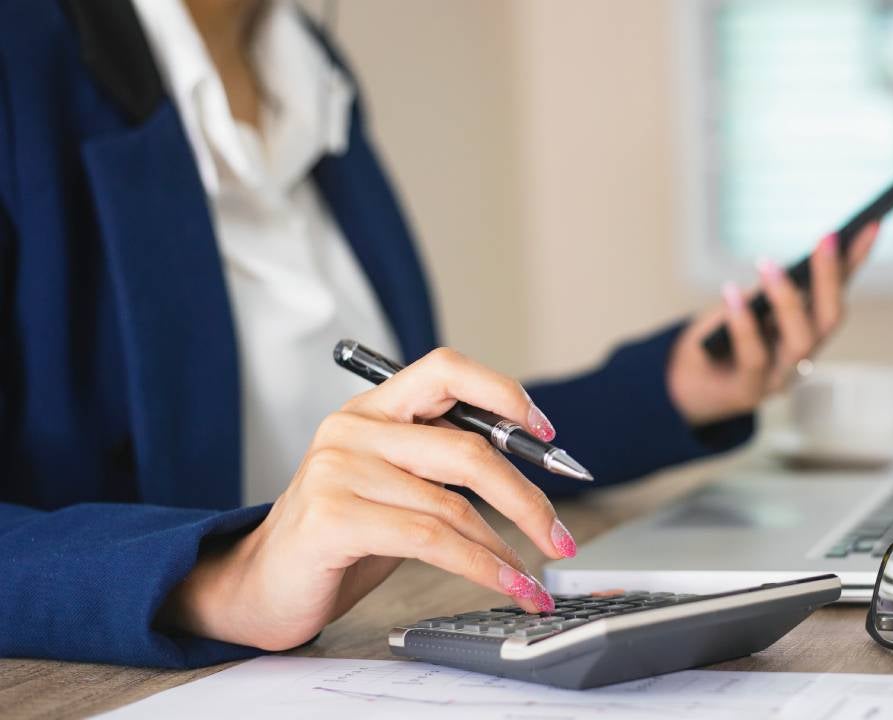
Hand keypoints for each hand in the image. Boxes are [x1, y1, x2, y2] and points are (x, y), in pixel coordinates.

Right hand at [158, 348, 576, 650]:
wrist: (259, 585)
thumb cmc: (339, 535)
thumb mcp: (394, 484)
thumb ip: (442, 463)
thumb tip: (528, 468)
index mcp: (373, 409)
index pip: (446, 369)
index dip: (502, 393)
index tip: (546, 432)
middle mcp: (353, 429)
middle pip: (467, 448)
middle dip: (528, 497)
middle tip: (560, 537)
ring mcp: (338, 471)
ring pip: (453, 505)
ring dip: (508, 548)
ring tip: (534, 578)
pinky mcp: (332, 518)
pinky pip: (430, 539)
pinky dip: (481, 566)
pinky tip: (507, 583)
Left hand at [667, 222, 879, 425]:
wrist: (680, 384)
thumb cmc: (718, 338)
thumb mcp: (748, 302)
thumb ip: (772, 287)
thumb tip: (793, 262)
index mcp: (806, 328)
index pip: (839, 290)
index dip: (856, 260)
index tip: (871, 224)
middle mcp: (802, 353)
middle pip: (830, 319)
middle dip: (830, 277)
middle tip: (826, 238)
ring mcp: (780, 376)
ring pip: (800, 341)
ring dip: (787, 300)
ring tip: (768, 264)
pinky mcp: (750, 392)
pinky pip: (754, 358)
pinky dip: (743, 324)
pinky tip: (730, 293)